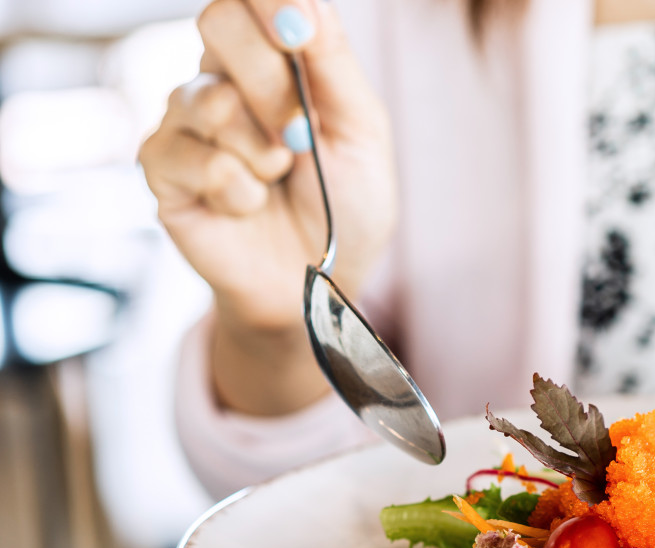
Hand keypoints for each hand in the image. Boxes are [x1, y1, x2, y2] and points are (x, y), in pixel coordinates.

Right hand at [138, 0, 395, 414]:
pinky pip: (195, 159)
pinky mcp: (162, 168)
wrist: (318, 282)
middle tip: (301, 133)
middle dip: (271, 80)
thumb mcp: (363, 133)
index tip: (297, 30)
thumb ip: (335, 67)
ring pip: (208, 98)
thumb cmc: (345, 204)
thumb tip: (308, 5)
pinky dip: (238, 191)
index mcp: (273, 57)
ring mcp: (185, 120)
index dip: (270, 2)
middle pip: (216, 23)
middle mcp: (221, 76)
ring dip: (262, 148)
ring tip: (280, 178)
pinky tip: (248, 206)